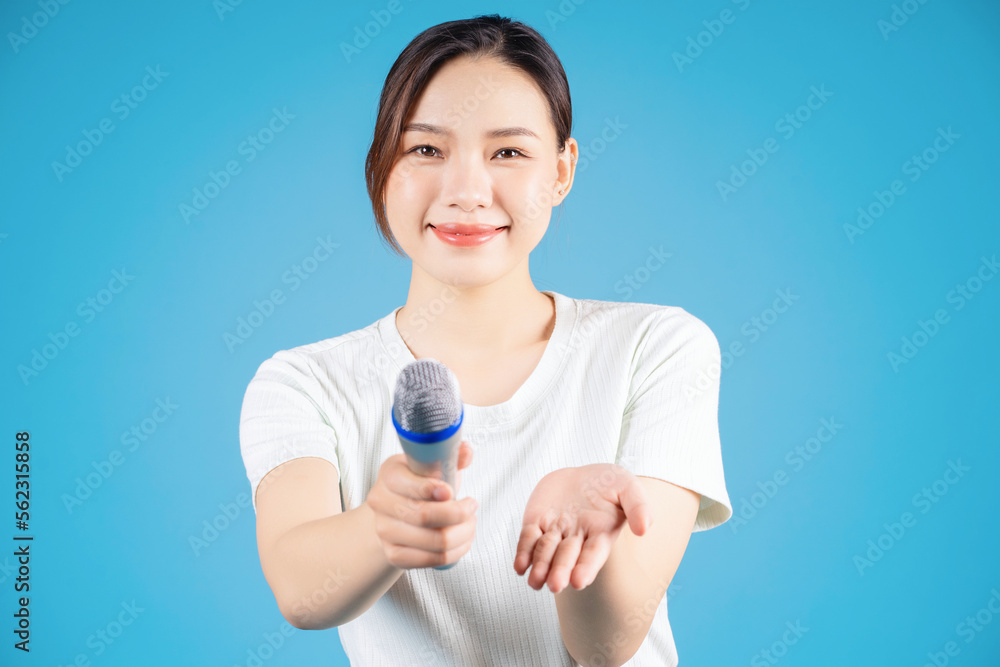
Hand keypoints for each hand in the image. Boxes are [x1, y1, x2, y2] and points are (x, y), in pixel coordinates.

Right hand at [366, 440, 477, 569]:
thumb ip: (451, 456)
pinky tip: (462, 540)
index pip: (408, 484)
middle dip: (458, 513)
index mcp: (389, 474)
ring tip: (470, 523)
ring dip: (462, 534)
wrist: (400, 511)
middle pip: (423, 516)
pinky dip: (455, 552)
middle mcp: (380, 502)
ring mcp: (384, 530)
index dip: (432, 489)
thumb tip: (466, 451)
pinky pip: (431, 560)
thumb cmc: (421, 484)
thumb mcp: (434, 465)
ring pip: (433, 541)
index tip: (451, 491)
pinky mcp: (394, 554)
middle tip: (471, 506)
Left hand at [513, 464, 651, 592]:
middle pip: (567, 558)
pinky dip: (523, 552)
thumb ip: (639, 507)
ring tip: (535, 580)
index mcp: (600, 534)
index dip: (586, 568)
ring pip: (545, 552)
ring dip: (540, 567)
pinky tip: (520, 566)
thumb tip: (644, 528)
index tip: (578, 581)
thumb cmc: (609, 483)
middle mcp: (576, 538)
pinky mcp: (536, 522)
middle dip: (560, 571)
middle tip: (555, 585)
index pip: (593, 555)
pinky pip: (527, 539)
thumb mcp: (629, 487)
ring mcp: (555, 531)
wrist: (583, 474)